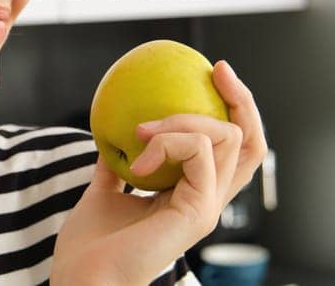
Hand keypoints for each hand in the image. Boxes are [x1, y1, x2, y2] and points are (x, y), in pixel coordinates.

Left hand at [50, 60, 267, 284]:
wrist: (83, 278)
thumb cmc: (90, 246)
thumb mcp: (104, 191)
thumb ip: (116, 163)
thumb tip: (112, 130)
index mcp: (193, 195)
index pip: (232, 148)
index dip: (233, 108)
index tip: (212, 73)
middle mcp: (209, 200)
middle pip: (251, 142)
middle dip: (242, 98)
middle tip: (217, 69)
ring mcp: (209, 206)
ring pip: (228, 137)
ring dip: (183, 119)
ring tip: (143, 131)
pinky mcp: (200, 212)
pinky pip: (201, 152)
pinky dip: (169, 141)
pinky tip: (139, 158)